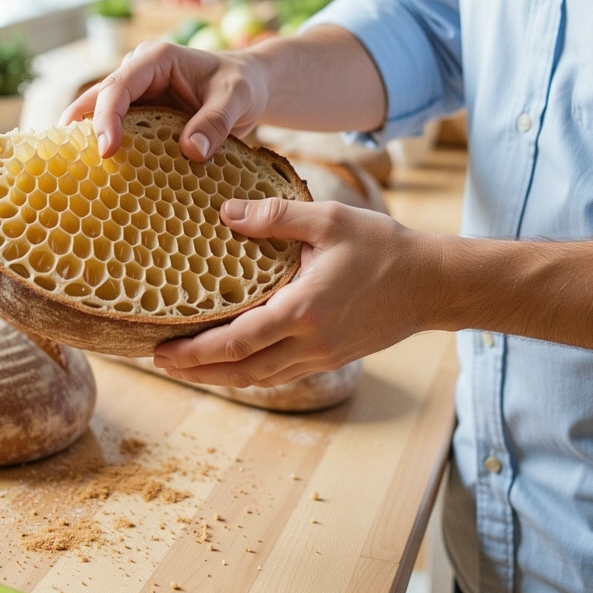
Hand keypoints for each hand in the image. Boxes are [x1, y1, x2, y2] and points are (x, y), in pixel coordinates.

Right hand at [59, 41, 269, 160]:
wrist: (250, 86)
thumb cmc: (242, 85)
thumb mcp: (236, 99)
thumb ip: (215, 122)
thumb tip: (191, 151)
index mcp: (156, 59)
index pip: (120, 86)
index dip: (107, 116)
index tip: (107, 150)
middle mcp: (139, 72)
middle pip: (98, 97)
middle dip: (80, 125)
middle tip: (64, 158)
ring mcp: (137, 94)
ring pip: (100, 113)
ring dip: (87, 137)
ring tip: (69, 166)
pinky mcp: (142, 114)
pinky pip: (118, 129)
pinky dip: (106, 146)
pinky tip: (95, 171)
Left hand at [153, 197, 436, 387]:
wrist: (434, 284)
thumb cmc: (383, 248)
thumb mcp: (329, 220)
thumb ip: (276, 216)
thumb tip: (225, 212)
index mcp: (304, 310)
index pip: (237, 342)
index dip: (195, 352)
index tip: (161, 351)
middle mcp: (310, 343)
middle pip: (241, 372)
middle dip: (196, 372)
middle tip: (158, 363)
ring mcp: (322, 357)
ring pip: (259, 379)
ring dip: (219, 378)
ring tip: (185, 367)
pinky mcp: (332, 359)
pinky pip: (279, 374)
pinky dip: (248, 373)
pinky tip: (232, 363)